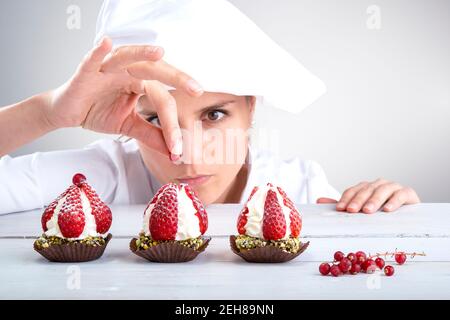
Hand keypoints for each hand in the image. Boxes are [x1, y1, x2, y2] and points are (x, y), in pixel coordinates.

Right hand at [45, 37, 202, 156]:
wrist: (68, 113)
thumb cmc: (99, 111)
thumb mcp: (129, 125)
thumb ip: (151, 134)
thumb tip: (174, 152)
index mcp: (141, 83)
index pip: (163, 100)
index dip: (171, 124)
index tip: (178, 150)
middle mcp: (128, 72)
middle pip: (156, 71)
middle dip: (177, 79)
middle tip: (197, 89)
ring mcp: (108, 69)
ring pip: (128, 57)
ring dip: (142, 53)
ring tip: (159, 53)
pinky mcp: (86, 71)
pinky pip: (92, 59)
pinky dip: (98, 51)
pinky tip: (105, 43)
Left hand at [317, 178, 420, 212]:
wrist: (407, 216)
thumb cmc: (381, 213)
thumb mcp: (360, 211)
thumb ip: (343, 205)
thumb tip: (319, 200)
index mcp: (366, 187)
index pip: (353, 191)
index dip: (346, 199)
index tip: (339, 209)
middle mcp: (378, 184)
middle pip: (366, 190)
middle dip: (358, 200)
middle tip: (351, 211)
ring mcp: (394, 187)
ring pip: (382, 190)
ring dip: (374, 200)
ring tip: (368, 211)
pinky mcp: (408, 193)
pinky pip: (401, 194)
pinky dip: (395, 201)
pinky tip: (388, 210)